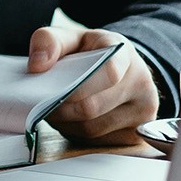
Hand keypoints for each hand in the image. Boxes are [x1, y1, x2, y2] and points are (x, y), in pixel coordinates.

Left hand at [28, 24, 157, 143]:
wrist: (120, 68)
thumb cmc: (92, 53)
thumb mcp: (71, 37)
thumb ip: (49, 41)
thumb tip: (37, 65)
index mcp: (124, 53)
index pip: (108, 72)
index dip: (77, 86)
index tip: (53, 89)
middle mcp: (141, 83)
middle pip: (94, 107)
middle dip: (61, 108)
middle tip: (43, 104)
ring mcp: (143, 111)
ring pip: (94, 128)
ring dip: (67, 124)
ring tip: (56, 111)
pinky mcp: (136, 134)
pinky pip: (99, 142)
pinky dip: (79, 135)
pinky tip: (73, 121)